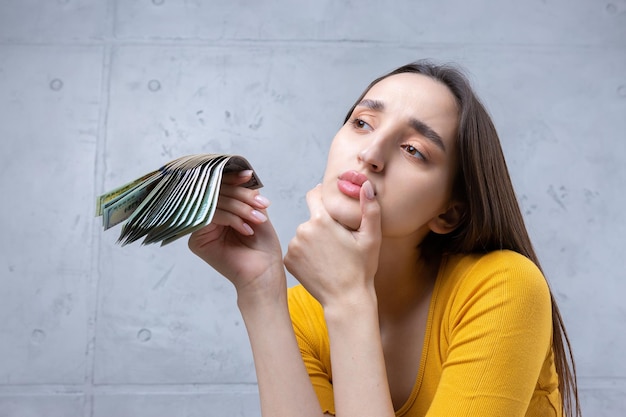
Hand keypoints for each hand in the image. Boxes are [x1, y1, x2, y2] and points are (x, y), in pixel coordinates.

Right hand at [188, 170, 283, 295]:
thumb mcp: (256, 211)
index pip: (220, 187)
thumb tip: (239, 172)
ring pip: (214, 202)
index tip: (249, 176)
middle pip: (216, 192)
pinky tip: (247, 230)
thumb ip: (245, 193)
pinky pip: (210, 216)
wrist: (264, 273)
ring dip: (240, 208)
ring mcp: (199, 228)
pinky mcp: (196, 240)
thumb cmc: (263, 246)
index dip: (233, 179)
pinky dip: (232, 219)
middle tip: (261, 203)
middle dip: (241, 196)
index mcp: (219, 209)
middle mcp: (206, 216)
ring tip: (258, 219)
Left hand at [284, 181, 381, 307]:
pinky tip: (320, 264)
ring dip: (314, 240)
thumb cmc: (361, 269)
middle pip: (312, 218)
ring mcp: (293, 246)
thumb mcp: (372, 237)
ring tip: (330, 256)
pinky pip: (297, 249)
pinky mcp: (288, 260)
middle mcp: (302, 230)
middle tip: (338, 241)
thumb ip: (370, 208)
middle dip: (322, 224)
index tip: (330, 203)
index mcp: (321, 220)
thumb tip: (365, 185)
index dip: (322, 196)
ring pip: (304, 234)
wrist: (346, 300)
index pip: (314, 195)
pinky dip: (306, 254)